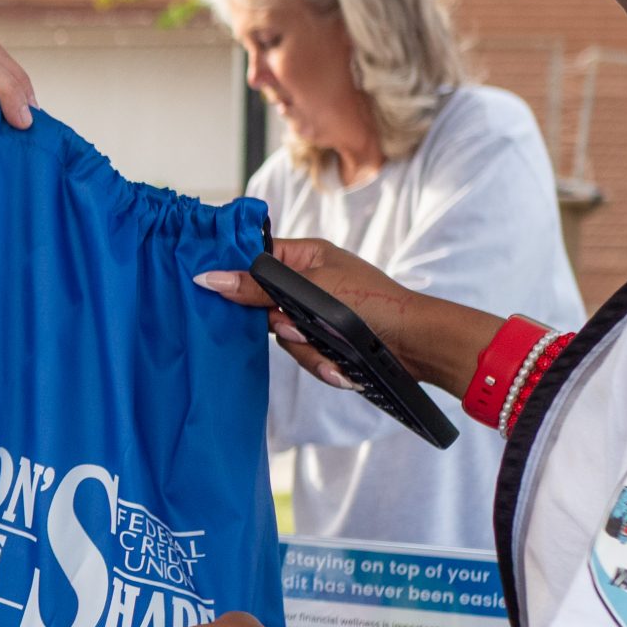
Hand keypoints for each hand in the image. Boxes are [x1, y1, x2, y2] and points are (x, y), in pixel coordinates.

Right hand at [193, 237, 499, 397]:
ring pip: (285, 340)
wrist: (416, 344)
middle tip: (301, 329)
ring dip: (309, 353)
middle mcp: (309, 285)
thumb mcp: (311, 292)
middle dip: (286, 329)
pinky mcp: (327, 343)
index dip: (239, 281)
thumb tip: (209, 278)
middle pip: (266, 309)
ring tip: (334, 355)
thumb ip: (258, 288)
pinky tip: (342, 369)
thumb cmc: (372, 304)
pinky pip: (305, 357)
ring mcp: (318, 316)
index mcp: (306, 258)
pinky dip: (324, 366)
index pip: (256, 262)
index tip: (219, 296)